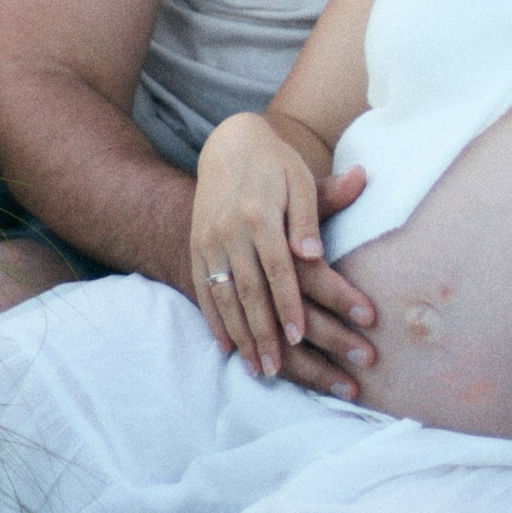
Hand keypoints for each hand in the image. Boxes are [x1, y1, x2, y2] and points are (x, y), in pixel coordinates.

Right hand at [190, 116, 374, 389]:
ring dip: (239, 335)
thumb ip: (310, 217)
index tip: (299, 337)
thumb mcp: (300, 179)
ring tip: (256, 368)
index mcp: (259, 213)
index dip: (288, 304)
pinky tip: (226, 346)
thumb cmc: (276, 164)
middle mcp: (229, 229)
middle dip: (262, 333)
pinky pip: (203, 289)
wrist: (229, 143)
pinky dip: (214, 320)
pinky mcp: (197, 246)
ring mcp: (208, 239)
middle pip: (248, 290)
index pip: (277, 268)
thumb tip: (314, 256)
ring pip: (224, 296)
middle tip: (276, 369)